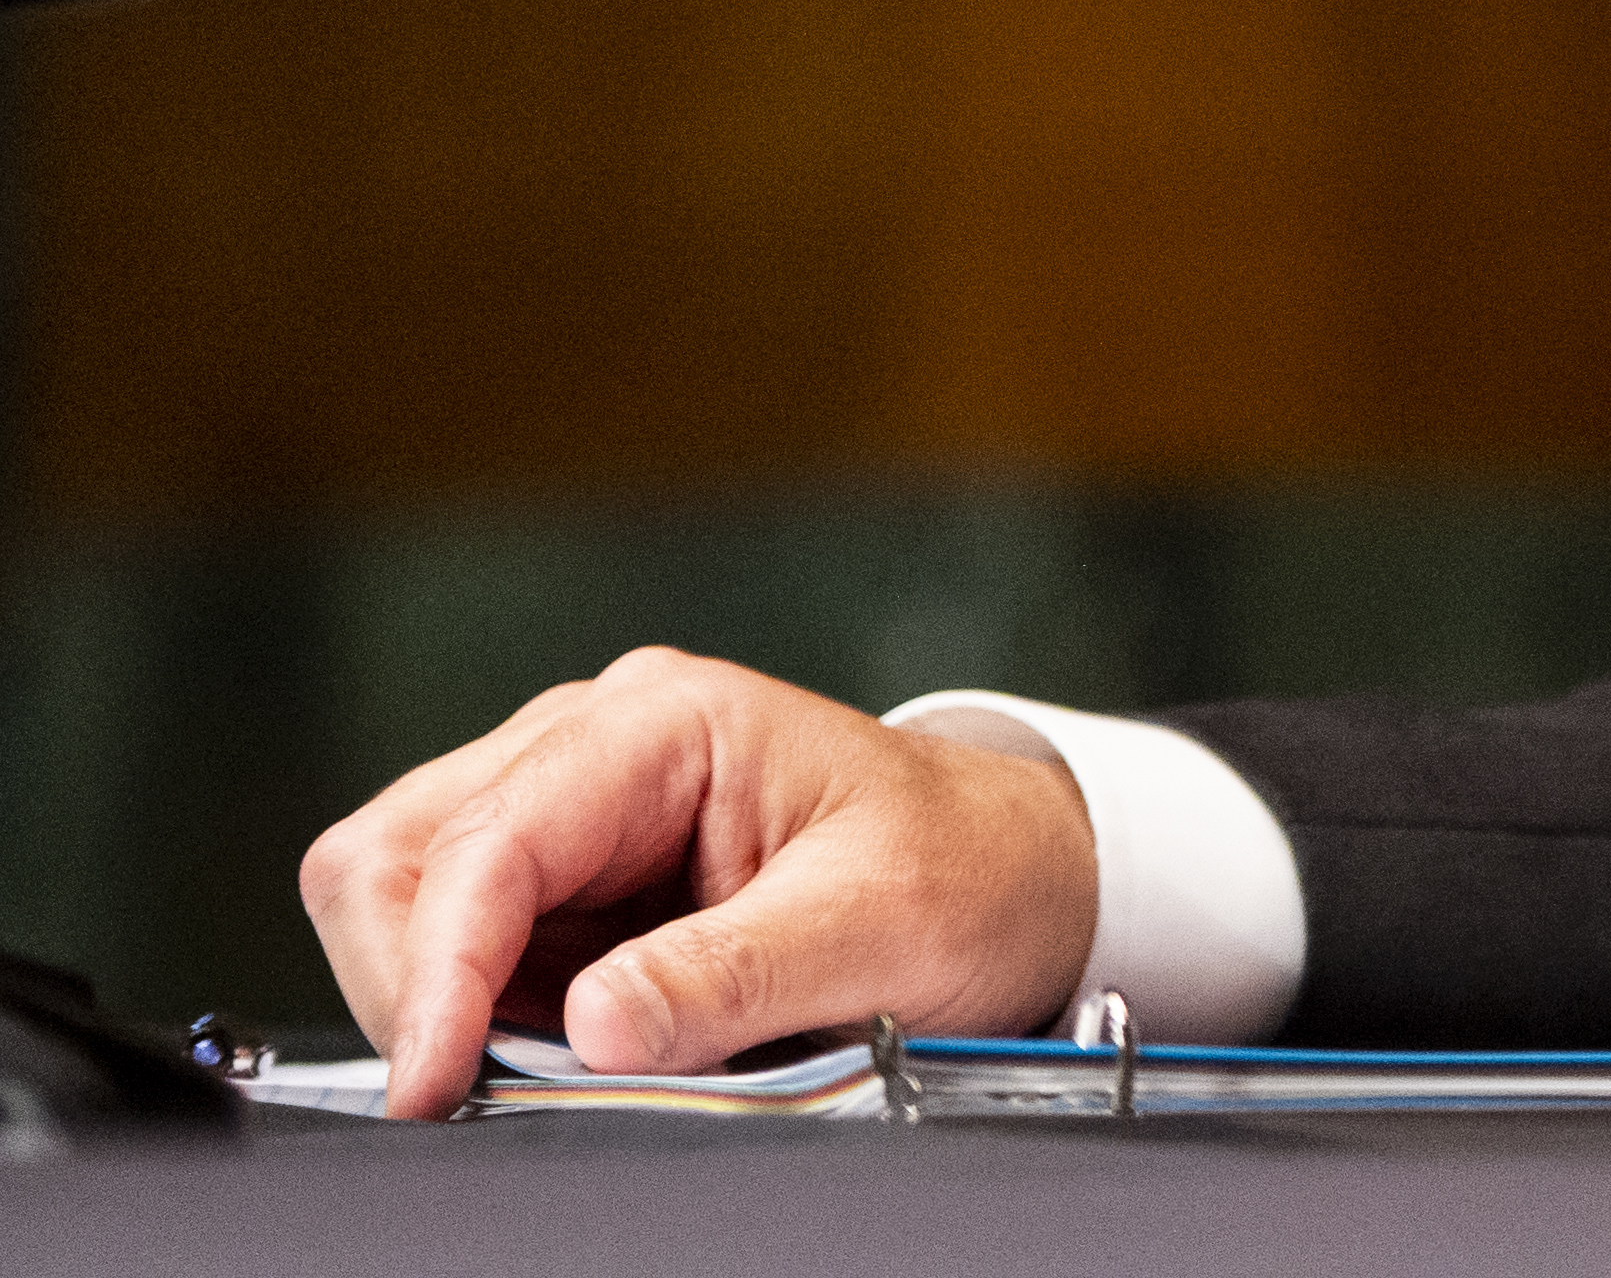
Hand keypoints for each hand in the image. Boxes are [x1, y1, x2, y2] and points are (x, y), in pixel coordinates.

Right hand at [297, 648, 1097, 1117]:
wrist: (1013, 873)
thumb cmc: (967, 868)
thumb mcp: (880, 924)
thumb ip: (734, 975)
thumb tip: (595, 1028)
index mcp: (668, 721)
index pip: (487, 838)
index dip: (439, 968)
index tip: (436, 1082)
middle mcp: (595, 747)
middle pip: (394, 858)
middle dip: (417, 984)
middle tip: (483, 1091)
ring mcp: (570, 816)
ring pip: (402, 908)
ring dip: (446, 1006)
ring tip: (562, 1062)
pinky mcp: (566, 890)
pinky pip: (464, 959)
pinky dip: (483, 1021)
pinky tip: (570, 1049)